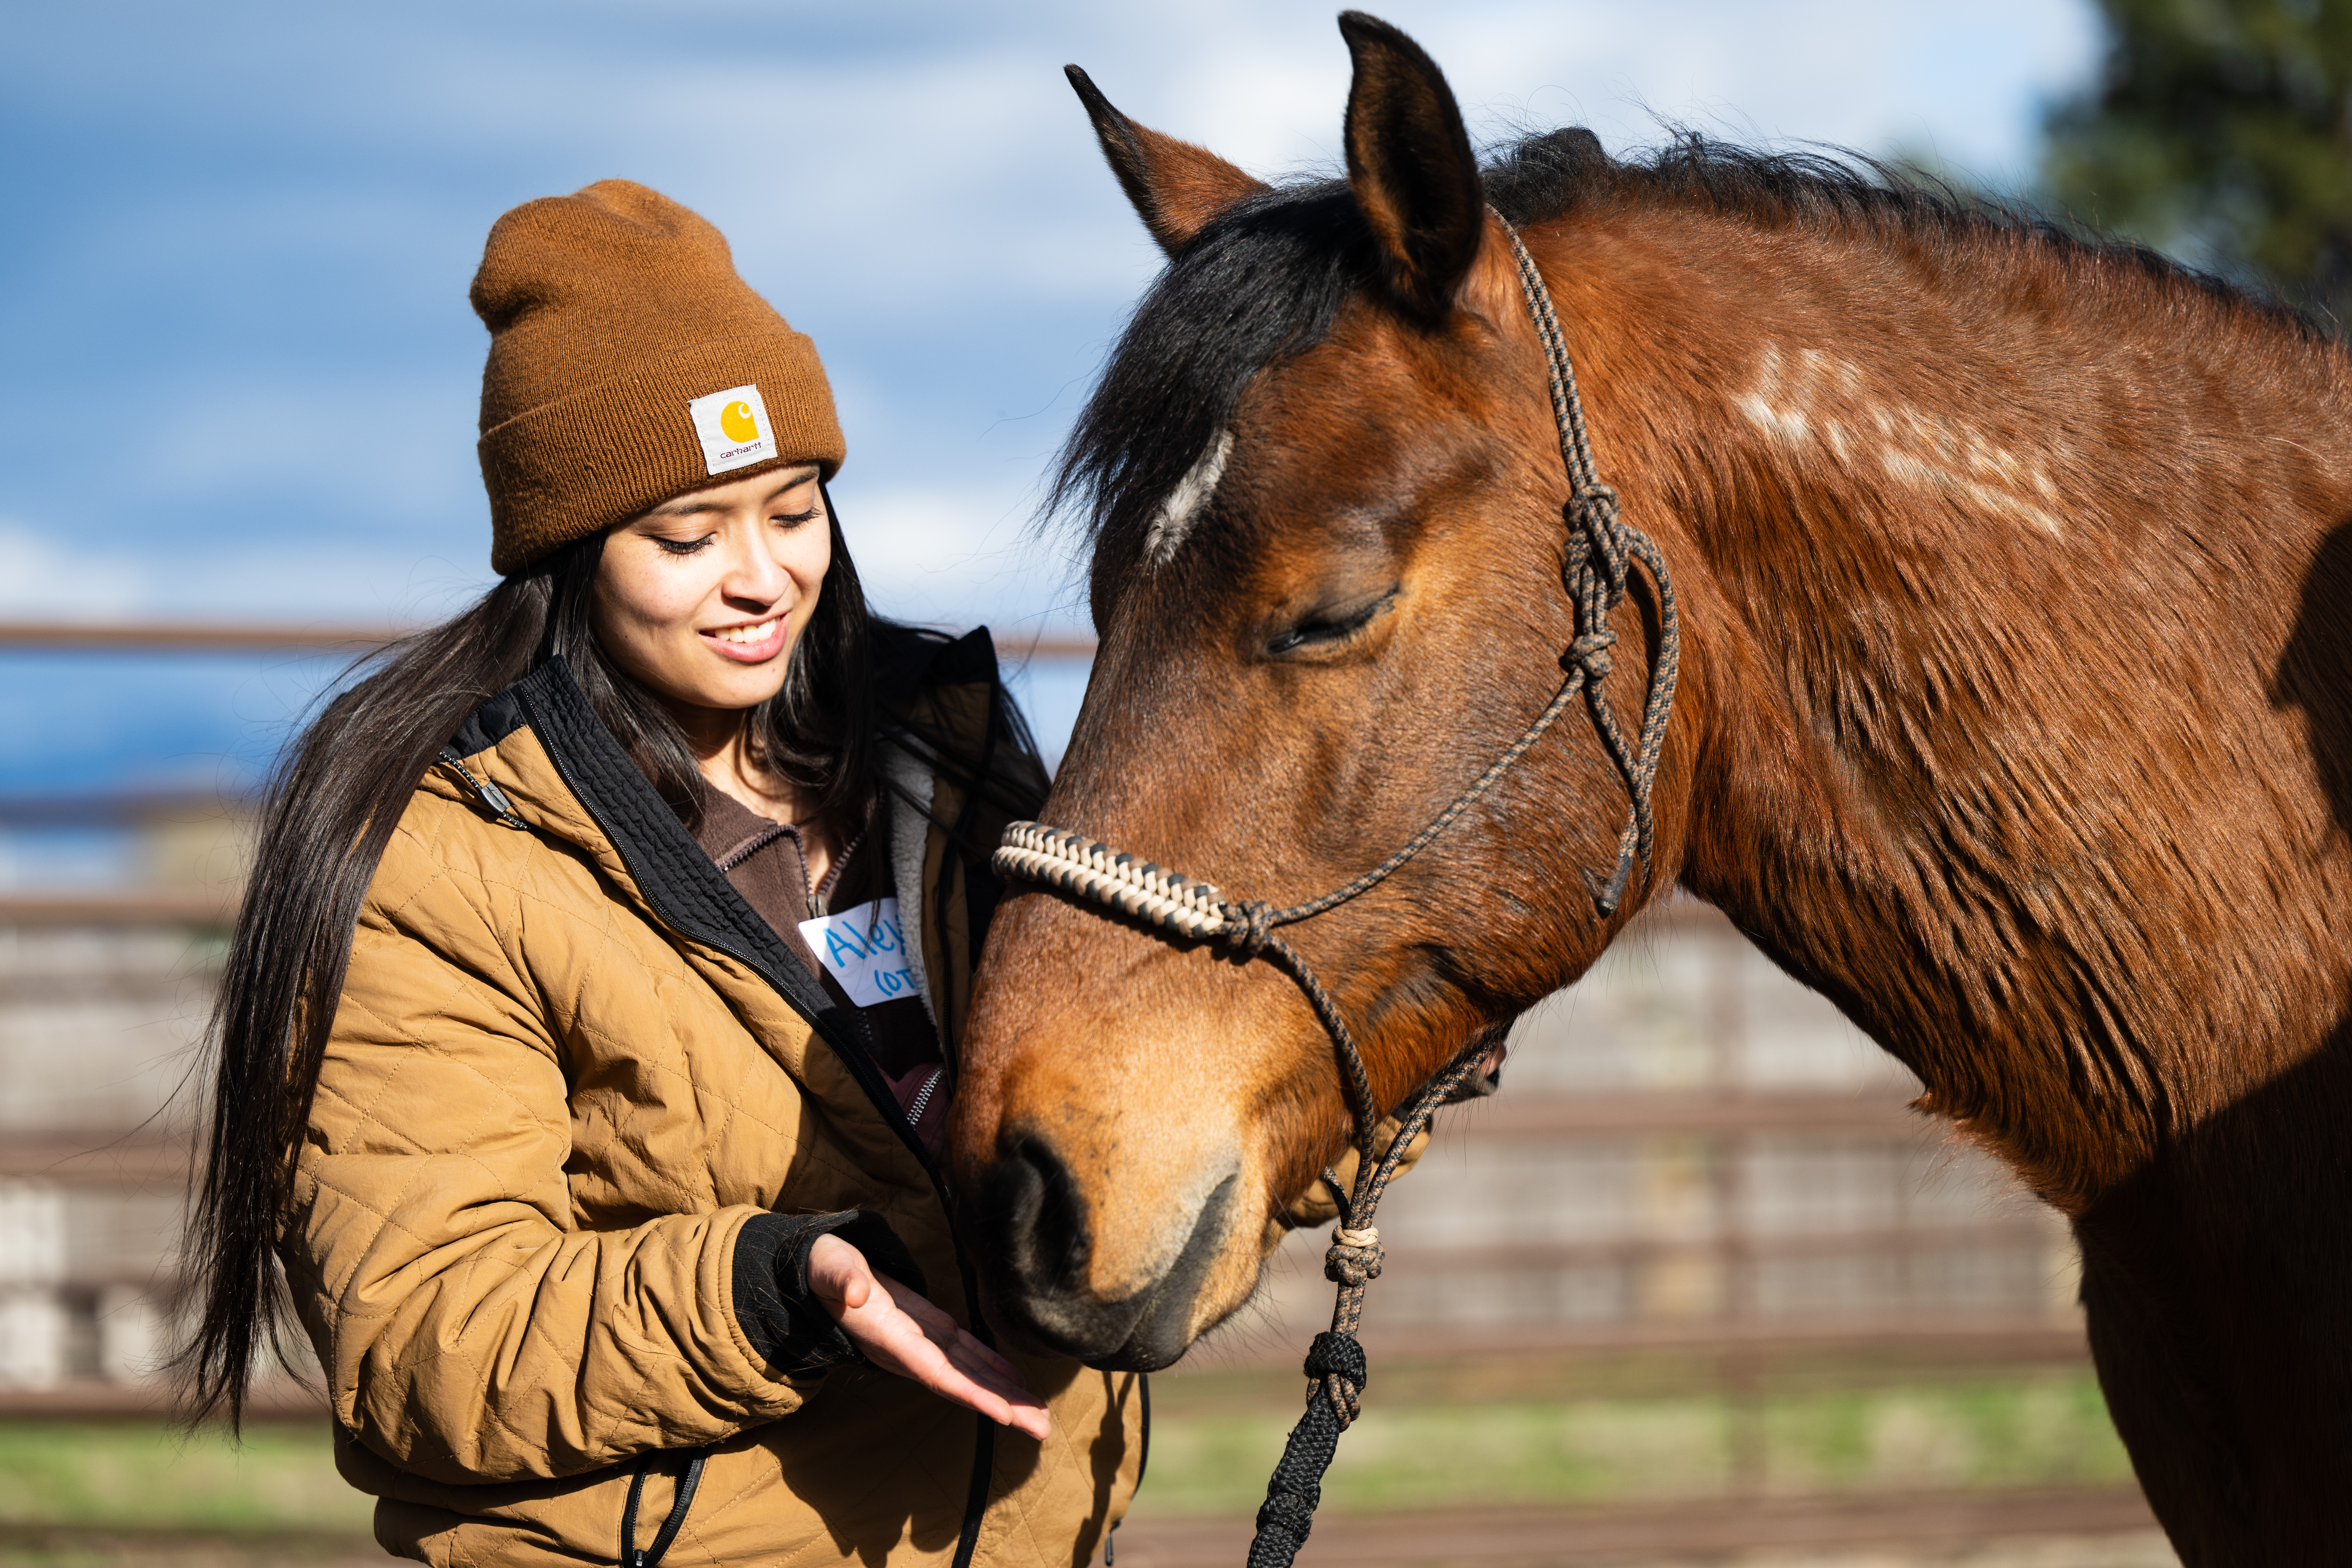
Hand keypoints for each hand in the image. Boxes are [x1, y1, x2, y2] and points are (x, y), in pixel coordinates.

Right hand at [807, 1234, 1051, 1439]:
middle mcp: (911, 1351)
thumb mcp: (830, 1268)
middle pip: (963, 1385)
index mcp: (891, 1339)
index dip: (971, 1394)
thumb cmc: (826, 1269)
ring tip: (1041, 1415)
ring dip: (1006, 1394)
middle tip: (1042, 1429)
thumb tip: (854, 1291)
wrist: (823, 1271)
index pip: (937, 1374)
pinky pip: (968, 1354)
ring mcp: (924, 1342)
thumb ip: (842, 1280)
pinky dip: (994, 1367)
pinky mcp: (932, 1328)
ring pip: (971, 1373)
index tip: (1004, 1415)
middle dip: (1003, 1407)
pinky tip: (1017, 1382)